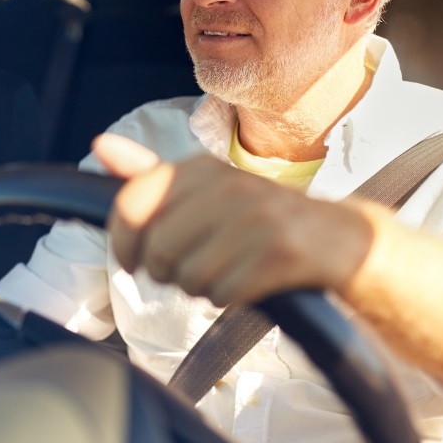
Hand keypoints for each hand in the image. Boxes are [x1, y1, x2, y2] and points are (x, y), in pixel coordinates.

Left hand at [92, 134, 376, 305]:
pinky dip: (229, 297)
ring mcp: (258, 217)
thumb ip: (149, 175)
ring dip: (200, 287)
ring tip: (224, 271)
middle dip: (165, 273)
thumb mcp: (204, 190)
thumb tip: (100, 144)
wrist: (342, 241)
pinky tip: (247, 282)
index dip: (122, 242)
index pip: (131, 204)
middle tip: (186, 271)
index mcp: (201, 168)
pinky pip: (224, 293)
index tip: (131, 260)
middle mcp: (228, 185)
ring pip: (188, 277)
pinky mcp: (282, 253)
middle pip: (157, 250)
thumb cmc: (259, 220)